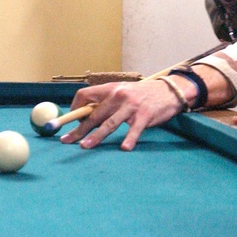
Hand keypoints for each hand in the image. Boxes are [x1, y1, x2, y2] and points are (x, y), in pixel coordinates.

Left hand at [59, 78, 185, 150]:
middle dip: (79, 129)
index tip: (70, 121)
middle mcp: (119, 95)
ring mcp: (131, 106)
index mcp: (111, 89)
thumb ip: (107, 101)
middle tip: (67, 140)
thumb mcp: (123, 92)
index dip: (74, 108)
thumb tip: (87, 116)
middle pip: (93, 114)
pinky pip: (134, 129)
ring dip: (96, 136)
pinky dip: (129, 139)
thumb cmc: (143, 95)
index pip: (85, 95)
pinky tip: (125, 148)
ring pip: (109, 123)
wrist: (169, 91)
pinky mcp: (144, 115)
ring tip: (85, 146)